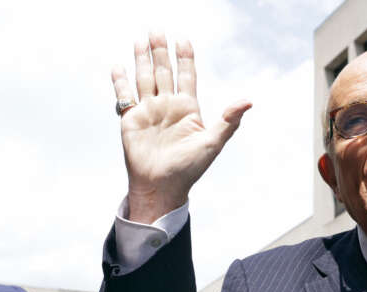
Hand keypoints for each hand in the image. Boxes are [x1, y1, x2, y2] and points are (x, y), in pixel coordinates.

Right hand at [112, 33, 251, 223]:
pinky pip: (125, 96)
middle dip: (160, 51)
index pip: (187, 75)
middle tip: (157, 30)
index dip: (185, 58)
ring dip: (142, 59)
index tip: (183, 40)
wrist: (162, 187)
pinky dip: (120, 81)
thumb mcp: (212, 143)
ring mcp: (149, 111)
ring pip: (145, 78)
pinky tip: (118, 67)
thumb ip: (229, 121)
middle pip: (164, 71)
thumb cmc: (189, 169)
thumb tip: (248, 101)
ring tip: (140, 40)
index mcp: (187, 108)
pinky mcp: (131, 120)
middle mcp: (167, 106)